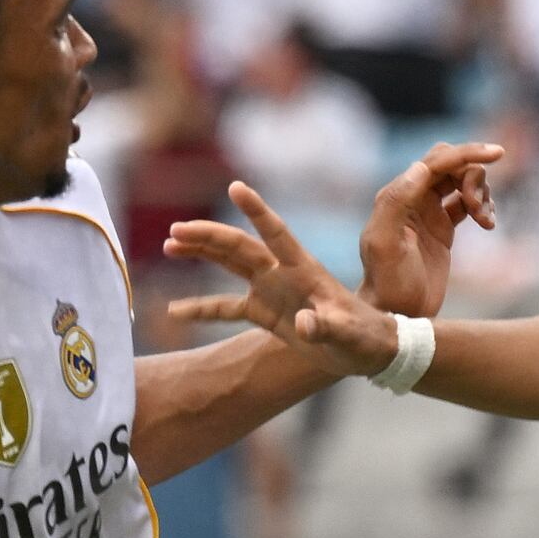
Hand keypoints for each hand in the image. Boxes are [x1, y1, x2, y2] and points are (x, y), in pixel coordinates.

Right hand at [161, 183, 375, 355]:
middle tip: (176, 229)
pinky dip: (202, 308)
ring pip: (229, 264)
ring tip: (170, 244)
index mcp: (304, 269)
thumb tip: (303, 324)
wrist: (369, 350)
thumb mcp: (348, 334)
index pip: (276, 233)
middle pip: (239, 246)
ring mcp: (271, 290)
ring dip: (201, 253)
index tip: (235, 187)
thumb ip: (326, 327)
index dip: (257, 210)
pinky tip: (174, 310)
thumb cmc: (365, 337)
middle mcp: (283, 273)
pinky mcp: (265, 312)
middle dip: (208, 236)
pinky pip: (226, 307)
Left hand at [357, 138, 506, 314]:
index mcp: (398, 196)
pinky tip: (488, 224)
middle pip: (451, 163)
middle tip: (478, 208)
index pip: (436, 161)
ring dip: (480, 192)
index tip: (498, 153)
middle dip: (474, 175)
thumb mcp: (385, 245)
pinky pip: (467, 201)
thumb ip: (396, 203)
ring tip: (484, 220)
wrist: (397, 314)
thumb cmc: (388, 283)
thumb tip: (421, 168)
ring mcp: (428, 211)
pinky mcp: (442, 226)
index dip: (467, 153)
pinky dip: (483, 206)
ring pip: (462, 179)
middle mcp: (412, 198)